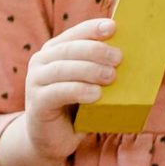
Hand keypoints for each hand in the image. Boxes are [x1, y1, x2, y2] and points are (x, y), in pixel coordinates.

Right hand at [4, 17, 122, 165]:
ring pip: (62, 69)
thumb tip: (129, 54)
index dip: (93, 29)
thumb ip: (99, 67)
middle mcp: (41, 62)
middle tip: (118, 58)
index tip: (113, 28)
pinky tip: (96, 95)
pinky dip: (78, 91)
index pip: (74, 33)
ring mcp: (35, 81)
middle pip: (69, 49)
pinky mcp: (36, 103)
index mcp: (54, 51)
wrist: (52, 138)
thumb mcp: (88, 82)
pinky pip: (57, 92)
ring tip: (111, 77)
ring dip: (89, 70)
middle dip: (96, 51)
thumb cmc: (76, 107)